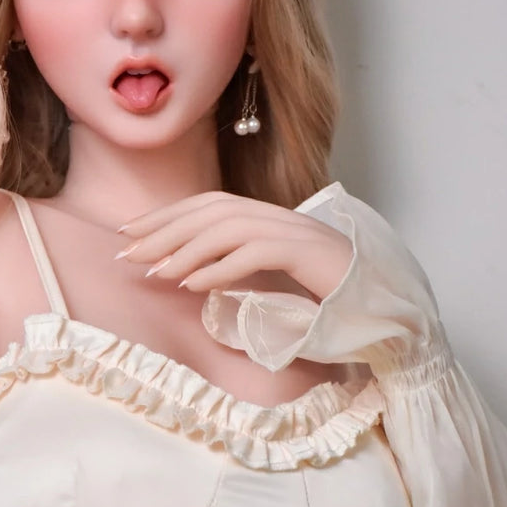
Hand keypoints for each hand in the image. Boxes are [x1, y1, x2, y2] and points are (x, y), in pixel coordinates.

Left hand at [113, 191, 353, 304]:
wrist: (379, 301)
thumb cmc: (323, 293)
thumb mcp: (272, 275)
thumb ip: (236, 265)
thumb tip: (188, 274)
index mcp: (266, 216)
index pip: (207, 204)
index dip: (165, 216)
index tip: (128, 233)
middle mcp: (277, 216)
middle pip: (211, 211)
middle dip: (164, 230)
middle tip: (127, 253)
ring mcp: (294, 231)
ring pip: (229, 228)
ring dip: (186, 250)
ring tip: (156, 273)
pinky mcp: (307, 253)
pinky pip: (255, 254)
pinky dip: (220, 269)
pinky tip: (194, 285)